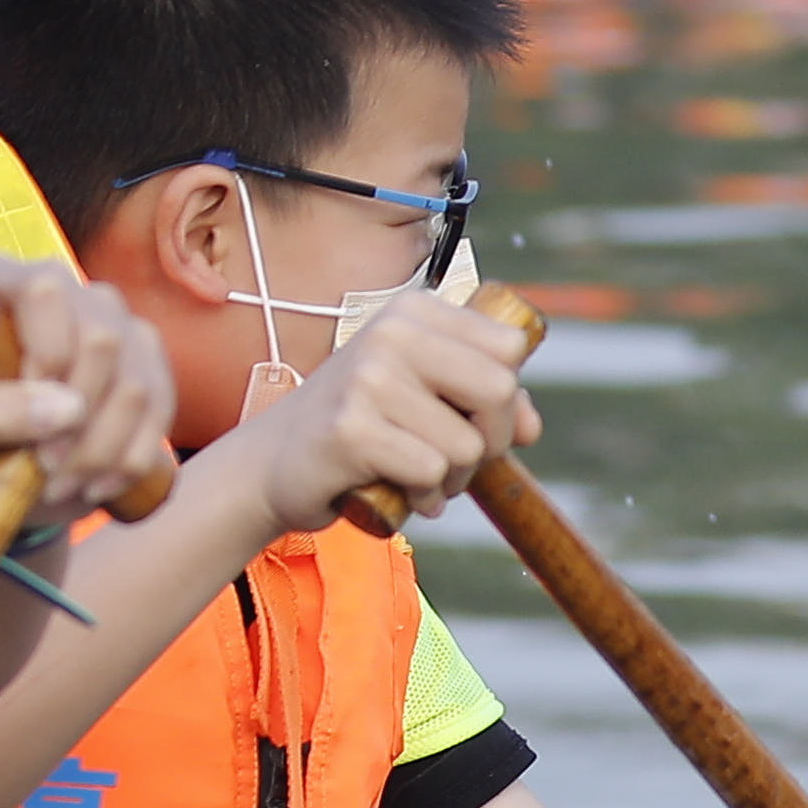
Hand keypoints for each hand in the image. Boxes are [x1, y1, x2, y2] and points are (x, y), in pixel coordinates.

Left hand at [0, 257, 179, 535]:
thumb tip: (64, 407)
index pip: (44, 293)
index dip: (46, 359)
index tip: (25, 421)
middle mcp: (62, 289)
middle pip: (102, 338)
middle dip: (78, 421)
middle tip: (43, 469)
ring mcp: (110, 321)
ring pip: (135, 382)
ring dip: (102, 450)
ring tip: (60, 484)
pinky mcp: (144, 362)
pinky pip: (160, 407)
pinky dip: (131, 458)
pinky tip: (95, 485)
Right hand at [236, 289, 536, 539]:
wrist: (275, 460)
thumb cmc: (361, 426)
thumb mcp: (423, 395)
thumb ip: (482, 400)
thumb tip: (532, 427)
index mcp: (413, 312)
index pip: (508, 347)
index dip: (507, 397)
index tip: (474, 420)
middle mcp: (390, 333)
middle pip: (498, 390)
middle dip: (490, 441)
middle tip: (455, 460)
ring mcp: (367, 378)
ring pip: (466, 444)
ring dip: (453, 479)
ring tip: (418, 477)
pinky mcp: (350, 428)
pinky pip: (430, 471)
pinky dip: (425, 495)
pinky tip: (398, 490)